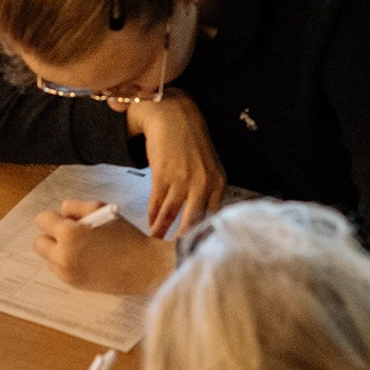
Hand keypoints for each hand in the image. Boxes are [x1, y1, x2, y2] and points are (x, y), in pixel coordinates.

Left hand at [33, 200, 175, 294]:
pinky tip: (85, 258)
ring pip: (48, 257)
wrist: (142, 266)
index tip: (68, 219)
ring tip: (81, 246)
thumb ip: (74, 207)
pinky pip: (58, 269)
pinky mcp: (74, 285)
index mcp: (68, 234)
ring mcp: (67, 274)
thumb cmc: (124, 235)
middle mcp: (62, 256)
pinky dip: (66, 262)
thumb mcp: (100, 209)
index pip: (42, 220)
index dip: (54, 217)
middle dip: (51, 235)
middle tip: (71, 233)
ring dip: (57, 250)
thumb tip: (61, 213)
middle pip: (39, 242)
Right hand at [125, 91, 225, 237]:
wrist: (172, 116)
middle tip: (175, 253)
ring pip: (171, 215)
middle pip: (192, 222)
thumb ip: (208, 190)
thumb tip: (201, 219)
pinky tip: (150, 223)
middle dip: (183, 240)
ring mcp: (182, 180)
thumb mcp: (208, 166)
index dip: (203, 235)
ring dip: (162, 230)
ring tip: (156, 240)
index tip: (196, 248)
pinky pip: (157, 203)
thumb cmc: (191, 141)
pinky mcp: (163, 175)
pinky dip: (153, 216)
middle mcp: (203, 184)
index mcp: (218, 183)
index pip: (213, 217)